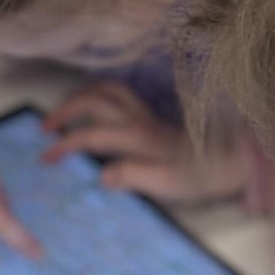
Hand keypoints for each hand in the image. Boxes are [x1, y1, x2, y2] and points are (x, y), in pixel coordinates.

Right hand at [41, 82, 247, 202]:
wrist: (229, 162)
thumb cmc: (198, 178)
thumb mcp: (167, 185)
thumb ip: (134, 177)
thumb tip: (102, 175)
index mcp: (138, 138)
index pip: (92, 135)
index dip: (65, 145)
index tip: (46, 160)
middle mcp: (139, 120)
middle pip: (94, 100)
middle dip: (65, 110)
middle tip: (45, 129)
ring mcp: (144, 114)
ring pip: (106, 89)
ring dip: (80, 96)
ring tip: (61, 113)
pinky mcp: (150, 116)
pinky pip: (117, 92)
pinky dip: (97, 94)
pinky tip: (91, 108)